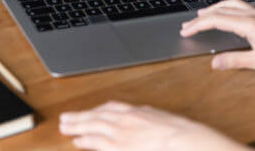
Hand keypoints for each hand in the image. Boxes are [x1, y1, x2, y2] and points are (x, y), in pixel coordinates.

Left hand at [59, 101, 247, 150]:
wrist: (189, 141)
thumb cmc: (183, 135)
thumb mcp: (165, 121)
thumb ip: (151, 120)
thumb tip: (146, 119)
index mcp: (140, 112)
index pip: (112, 108)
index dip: (97, 111)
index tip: (89, 113)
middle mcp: (129, 119)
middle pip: (99, 115)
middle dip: (81, 116)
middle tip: (66, 118)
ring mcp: (124, 132)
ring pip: (95, 126)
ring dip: (78, 125)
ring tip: (65, 127)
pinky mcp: (121, 146)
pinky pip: (99, 142)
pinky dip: (86, 140)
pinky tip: (77, 141)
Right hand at [180, 0, 254, 71]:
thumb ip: (235, 61)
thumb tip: (214, 63)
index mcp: (249, 24)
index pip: (216, 20)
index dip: (198, 25)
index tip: (186, 31)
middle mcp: (253, 14)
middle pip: (220, 10)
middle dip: (202, 17)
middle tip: (187, 25)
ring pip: (230, 4)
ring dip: (214, 8)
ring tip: (202, 15)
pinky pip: (239, 6)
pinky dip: (226, 8)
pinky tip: (227, 14)